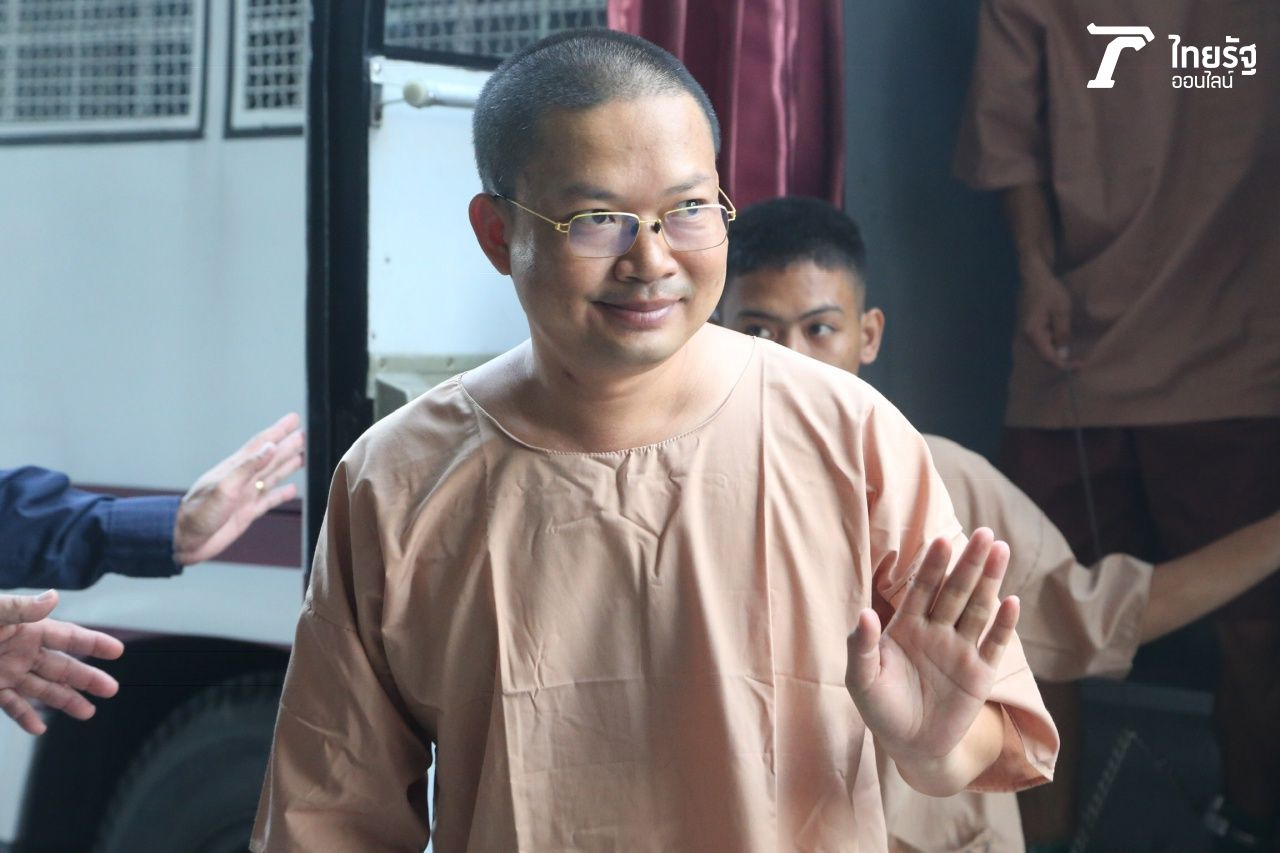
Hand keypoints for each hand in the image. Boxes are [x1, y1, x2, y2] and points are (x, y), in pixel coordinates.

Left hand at [0, 591, 124, 734]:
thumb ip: (20, 608)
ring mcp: (4, 671)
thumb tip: (54, 598)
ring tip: (88, 713)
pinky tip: (40, 728)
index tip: (117, 652)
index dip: (93, 643)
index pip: (68, 636)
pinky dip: (25, 717)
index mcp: (25, 628)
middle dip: (87, 678)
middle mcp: (19, 651)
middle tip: (112, 690)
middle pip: (61, 667)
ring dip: (65, 701)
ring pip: (42, 689)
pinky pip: (10, 705)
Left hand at [173, 413, 304, 565]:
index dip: (278, 431)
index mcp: (236, 469)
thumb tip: (269, 448)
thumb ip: (248, 467)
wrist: (184, 540)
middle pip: (271, 458)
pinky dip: (282, 494)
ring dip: (288, 465)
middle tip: (304, 435)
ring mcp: (246, 495)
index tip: (293, 420)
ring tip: (303, 457)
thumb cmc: (198, 513)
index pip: (262, 444)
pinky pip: (270, 499)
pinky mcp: (247, 512)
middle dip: (288, 445)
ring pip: (272, 476)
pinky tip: (292, 490)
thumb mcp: (224, 487)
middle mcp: (243, 479)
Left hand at [845, 529, 1019, 787]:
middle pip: (955, 590)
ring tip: (1001, 550)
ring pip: (977, 609)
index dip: (932, 565)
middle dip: (969, 562)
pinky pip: (993, 644)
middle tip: (984, 533)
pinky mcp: (979, 674)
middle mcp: (936, 630)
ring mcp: (960, 649)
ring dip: (990, 581)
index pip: (922, 588)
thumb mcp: (861, 679)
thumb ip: (861, 646)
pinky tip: (1011, 602)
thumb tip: (864, 614)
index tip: (942, 541)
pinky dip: (1003, 625)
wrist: (909, 745)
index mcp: (907, 626)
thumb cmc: (880, 707)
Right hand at [1019, 273, 1074, 368]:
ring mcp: (1027, 334)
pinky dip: (1055, 343)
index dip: (1064, 365)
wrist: (1034, 278)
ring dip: (1059, 350)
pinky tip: (1062, 332)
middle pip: (1045, 357)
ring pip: (1045, 351)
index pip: (1048, 358)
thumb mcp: (1062, 310)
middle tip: (1081, 362)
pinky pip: (1044, 343)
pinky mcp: (1031, 331)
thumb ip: (1062, 333)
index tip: (1080, 366)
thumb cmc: (1049, 291)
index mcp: (1033, 333)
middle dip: (1063, 361)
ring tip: (1069, 334)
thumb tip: (1064, 354)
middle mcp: (1027, 337)